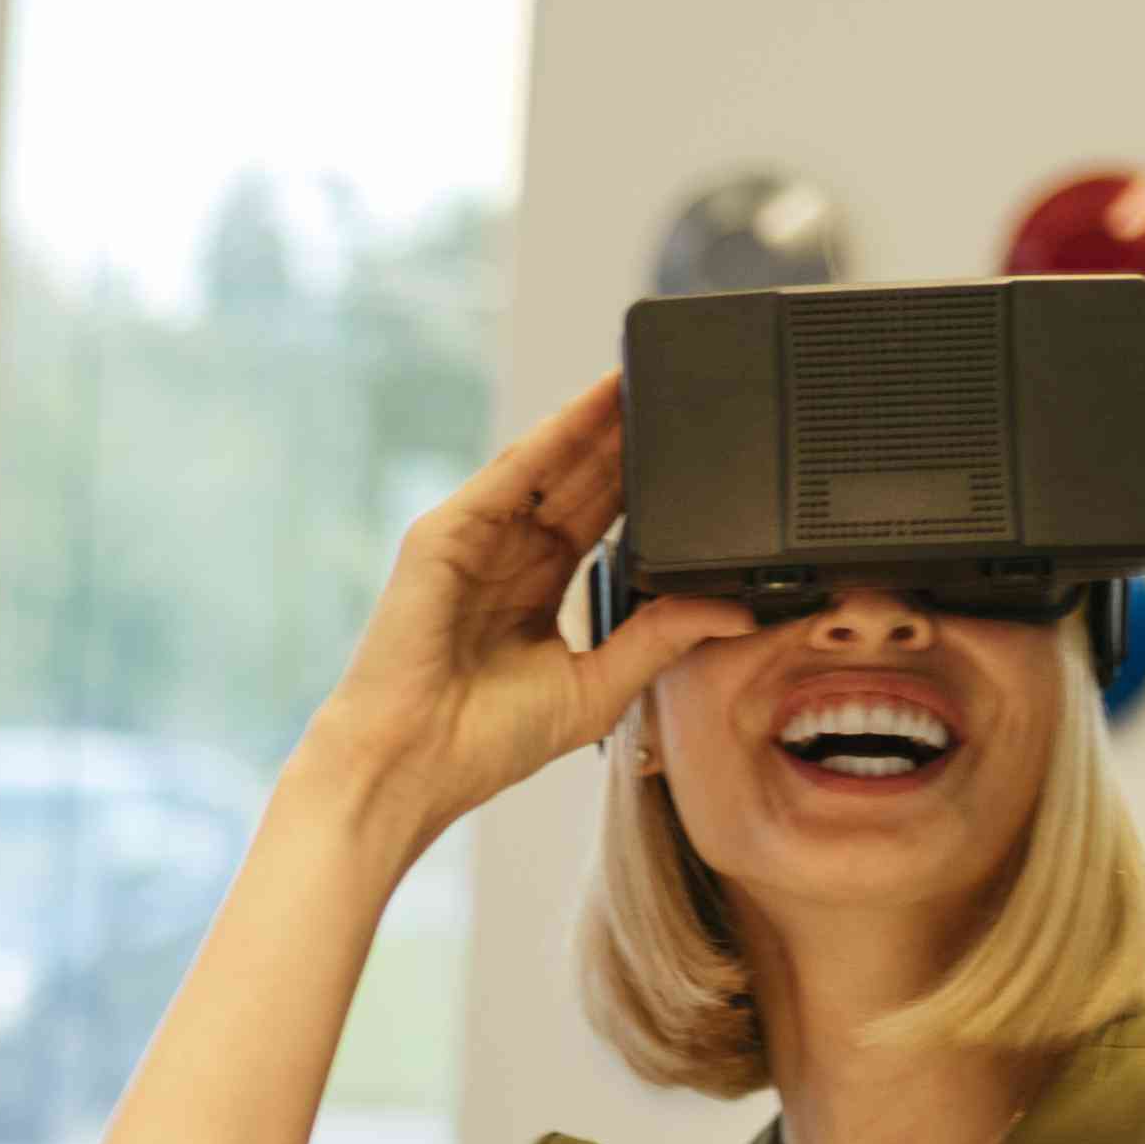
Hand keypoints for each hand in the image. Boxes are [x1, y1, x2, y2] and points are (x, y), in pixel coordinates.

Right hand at [279, 374, 753, 864]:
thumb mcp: (597, 688)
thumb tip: (734, 611)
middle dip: (626, 433)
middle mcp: (505, 556)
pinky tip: (590, 408)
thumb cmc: (483, 744)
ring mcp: (473, 541)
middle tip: (683, 385)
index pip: (601, 516)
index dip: (642, 476)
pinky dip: (550, 438)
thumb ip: (661, 640)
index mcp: (537, 591)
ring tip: (645, 375)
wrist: (410, 767)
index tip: (695, 444)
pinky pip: (507, 474)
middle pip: (579, 478)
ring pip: (546, 464)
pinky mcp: (444, 535)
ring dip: (594, 421)